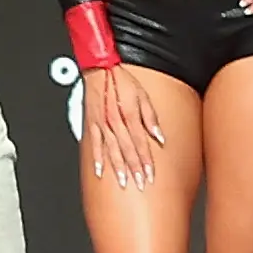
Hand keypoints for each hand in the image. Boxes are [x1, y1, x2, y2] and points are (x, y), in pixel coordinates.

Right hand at [81, 65, 160, 187]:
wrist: (100, 68)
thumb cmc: (121, 80)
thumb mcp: (142, 94)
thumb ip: (151, 117)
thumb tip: (160, 136)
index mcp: (130, 115)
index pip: (141, 143)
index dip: (146, 161)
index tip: (150, 174)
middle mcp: (116, 122)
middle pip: (127, 150)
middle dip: (135, 169)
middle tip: (140, 184)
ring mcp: (103, 124)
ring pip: (112, 150)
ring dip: (118, 168)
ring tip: (123, 182)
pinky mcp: (92, 123)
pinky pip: (94, 144)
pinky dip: (97, 158)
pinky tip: (99, 171)